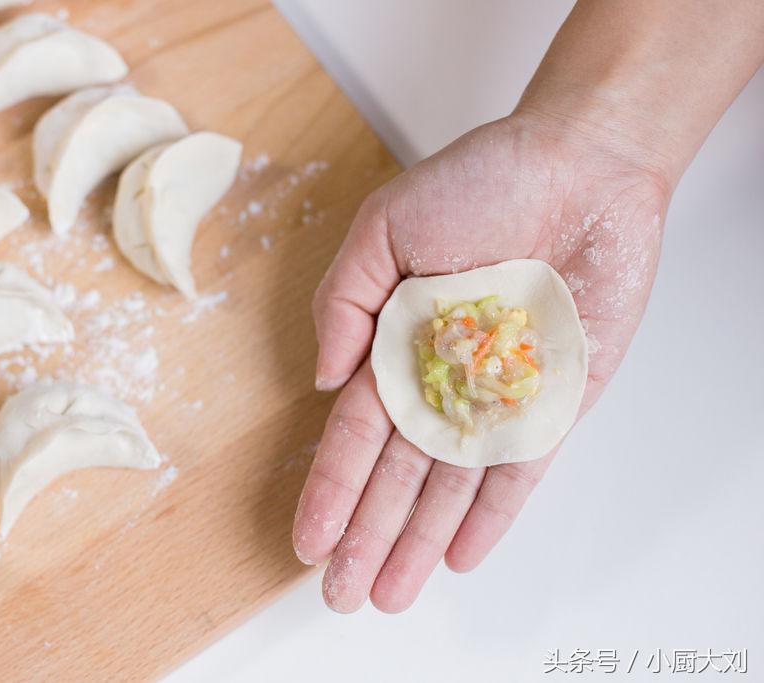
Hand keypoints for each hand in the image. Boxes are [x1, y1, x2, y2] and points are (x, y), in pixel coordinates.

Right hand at [292, 110, 670, 612]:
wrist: (579, 166)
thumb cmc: (478, 182)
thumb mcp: (382, 226)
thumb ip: (343, 302)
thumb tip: (321, 379)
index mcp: (392, 343)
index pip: (354, 432)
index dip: (331, 489)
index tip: (312, 541)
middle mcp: (440, 379)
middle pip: (396, 474)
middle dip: (369, 536)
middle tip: (345, 595)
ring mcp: (496, 395)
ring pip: (450, 484)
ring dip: (418, 540)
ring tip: (391, 594)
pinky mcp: (552, 400)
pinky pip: (520, 468)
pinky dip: (490, 514)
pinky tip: (459, 555)